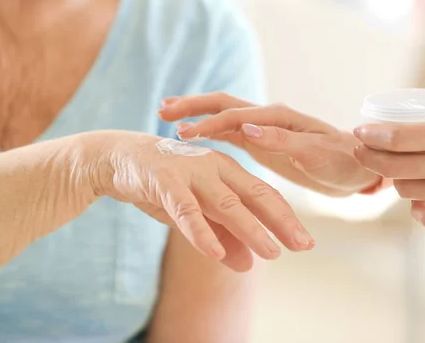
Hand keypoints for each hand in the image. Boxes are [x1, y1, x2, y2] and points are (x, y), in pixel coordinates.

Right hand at [87, 131, 313, 271]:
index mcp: (226, 169)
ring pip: (226, 203)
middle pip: (255, 195)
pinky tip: (216, 253)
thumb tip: (248, 266)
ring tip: (270, 253)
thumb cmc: (162, 183)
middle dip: (281, 221)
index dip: (285, 218)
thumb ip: (222, 234)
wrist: (119, 159)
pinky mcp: (165, 181)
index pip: (263, 194)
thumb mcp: (196, 211)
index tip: (304, 243)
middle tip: (304, 246)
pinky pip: (186, 209)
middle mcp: (215, 167)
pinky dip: (201, 231)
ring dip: (250, 229)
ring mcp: (191, 172)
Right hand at [158, 93, 379, 195]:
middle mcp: (267, 118)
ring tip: (165, 115)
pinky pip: (227, 131)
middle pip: (223, 104)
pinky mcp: (260, 141)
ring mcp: (262, 128)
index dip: (209, 123)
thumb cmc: (342, 162)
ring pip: (221, 114)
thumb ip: (284, 141)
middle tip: (162, 110)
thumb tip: (248, 129)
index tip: (183, 134)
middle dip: (193, 106)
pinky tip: (188, 134)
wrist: (357, 167)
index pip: (236, 115)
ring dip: (195, 113)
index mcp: (279, 118)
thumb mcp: (317, 154)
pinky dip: (206, 129)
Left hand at [353, 98, 424, 227]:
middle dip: (369, 157)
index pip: (400, 137)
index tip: (358, 132)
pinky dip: (418, 211)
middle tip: (360, 150)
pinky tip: (419, 201)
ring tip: (396, 171)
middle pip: (393, 166)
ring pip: (407, 190)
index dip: (373, 136)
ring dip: (396, 181)